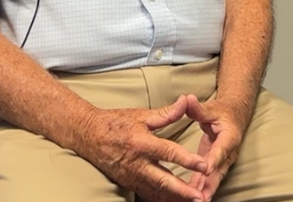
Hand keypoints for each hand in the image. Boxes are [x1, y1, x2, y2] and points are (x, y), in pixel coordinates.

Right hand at [75, 95, 208, 201]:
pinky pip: (147, 193)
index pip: (169, 153)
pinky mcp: (127, 182)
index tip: (204, 166)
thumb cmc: (115, 123)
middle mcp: (137, 163)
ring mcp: (131, 176)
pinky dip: (160, 198)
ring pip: (156, 191)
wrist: (87, 135)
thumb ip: (166, 113)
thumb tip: (187, 101)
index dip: (187, 160)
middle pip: (163, 179)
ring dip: (174, 198)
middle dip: (182, 190)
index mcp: (142, 143)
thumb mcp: (141, 115)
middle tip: (199, 196)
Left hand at [185, 95, 246, 200]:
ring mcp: (223, 160)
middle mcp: (228, 151)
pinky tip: (193, 199)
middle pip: (219, 170)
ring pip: (215, 178)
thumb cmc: (223, 112)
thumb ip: (197, 108)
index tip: (206, 170)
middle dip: (210, 185)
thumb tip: (187, 99)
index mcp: (229, 136)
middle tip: (201, 198)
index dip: (214, 159)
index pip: (221, 149)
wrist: (235, 115)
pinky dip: (202, 189)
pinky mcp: (216, 165)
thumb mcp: (210, 108)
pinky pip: (209, 179)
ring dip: (206, 191)